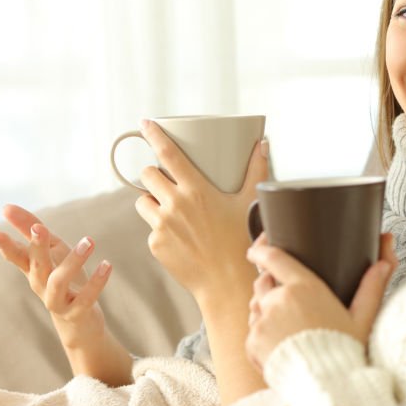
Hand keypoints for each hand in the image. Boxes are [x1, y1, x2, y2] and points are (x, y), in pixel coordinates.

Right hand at [0, 204, 111, 348]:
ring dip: (73, 260)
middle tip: (39, 228)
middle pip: (36, 266)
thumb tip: (6, 207)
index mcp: (34, 269)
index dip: (5, 246)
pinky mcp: (76, 312)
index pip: (16, 256)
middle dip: (36, 247)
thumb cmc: (64, 279)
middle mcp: (41, 285)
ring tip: (89, 241)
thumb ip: (31, 228)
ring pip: (59, 281)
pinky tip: (107, 264)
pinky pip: (86, 297)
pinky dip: (97, 282)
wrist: (79, 323)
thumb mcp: (52, 251)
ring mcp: (57, 300)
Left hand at [133, 119, 269, 306]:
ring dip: (151, 199)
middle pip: (147, 174)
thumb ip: (256, 170)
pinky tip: (178, 235)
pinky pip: (149, 227)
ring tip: (170, 208)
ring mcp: (161, 225)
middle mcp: (175, 204)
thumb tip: (264, 144)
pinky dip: (159, 227)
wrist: (227, 281)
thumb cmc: (242, 240)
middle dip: (153, 173)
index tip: (144, 123)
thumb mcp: (249, 202)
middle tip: (167, 180)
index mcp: (197, 189)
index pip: (167, 153)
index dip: (153, 135)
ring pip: (141, 200)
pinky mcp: (154, 244)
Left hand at [244, 233, 396, 373]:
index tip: (256, 250)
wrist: (325, 386)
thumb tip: (385, 262)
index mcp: (304, 287)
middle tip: (287, 304)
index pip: (274, 258)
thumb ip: (372, 286)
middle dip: (270, 288)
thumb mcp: (363, 318)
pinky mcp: (252, 343)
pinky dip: (262, 338)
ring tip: (288, 331)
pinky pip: (252, 334)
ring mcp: (262, 322)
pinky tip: (282, 348)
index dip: (261, 250)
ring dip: (265, 313)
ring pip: (256, 309)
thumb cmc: (346, 351)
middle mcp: (279, 300)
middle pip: (263, 284)